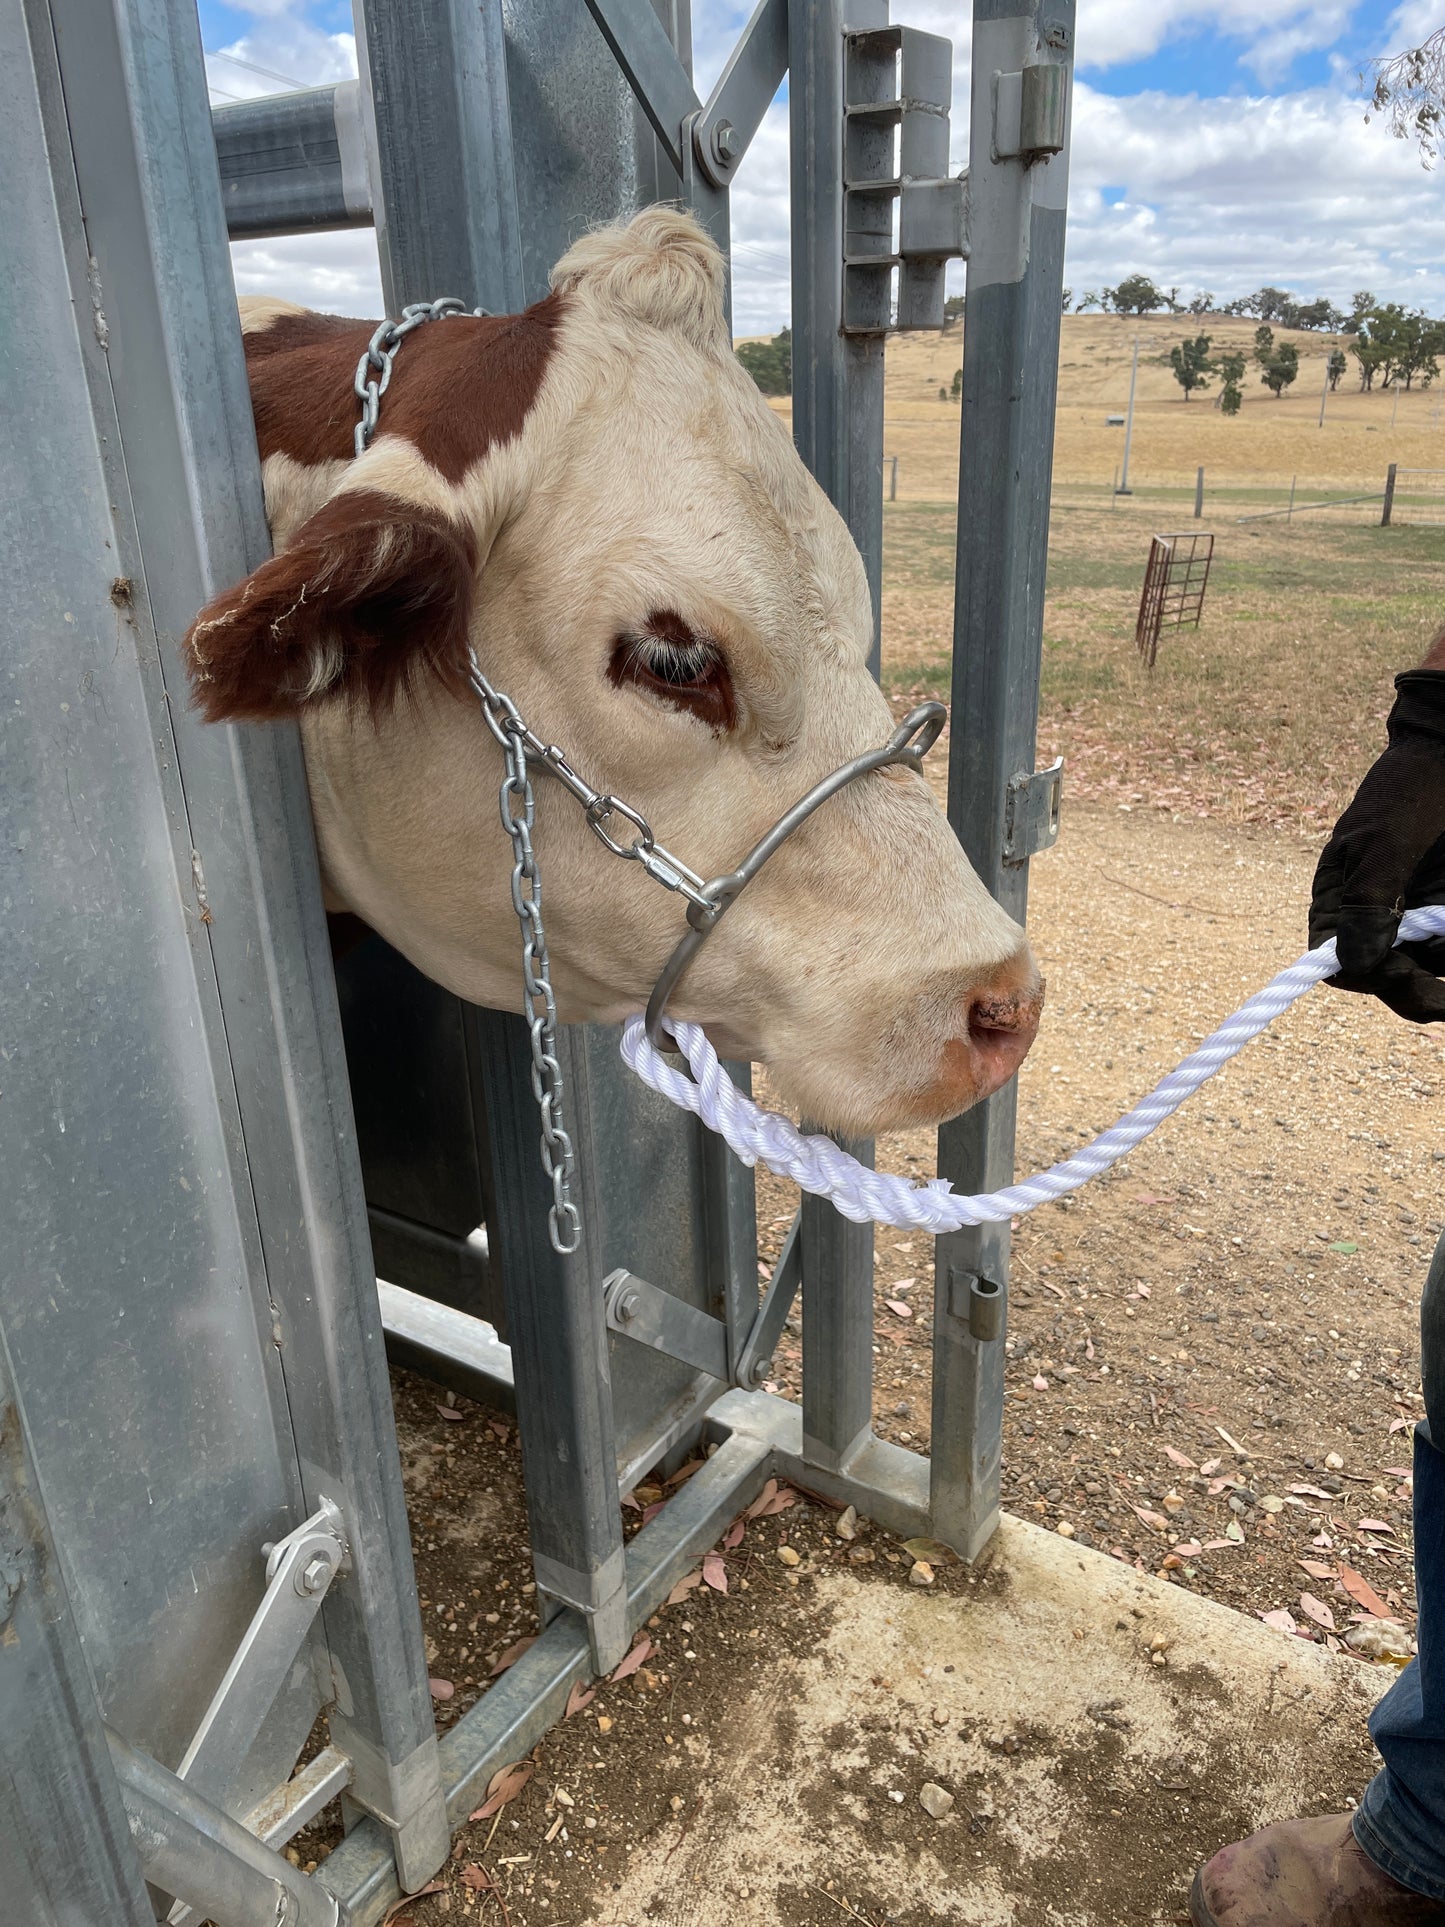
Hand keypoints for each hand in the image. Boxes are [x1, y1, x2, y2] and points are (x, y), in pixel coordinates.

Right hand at [1309, 670, 1444, 1021]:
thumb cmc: (1416, 787)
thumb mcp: (1386, 843)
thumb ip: (1369, 903)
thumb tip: (1350, 965)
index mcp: (1342, 899)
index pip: (1340, 961)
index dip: (1369, 977)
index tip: (1403, 973)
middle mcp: (1375, 914)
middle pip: (1385, 977)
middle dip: (1414, 992)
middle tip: (1443, 998)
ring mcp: (1415, 914)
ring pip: (1425, 970)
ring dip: (1439, 978)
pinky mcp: (1444, 909)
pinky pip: (1444, 949)